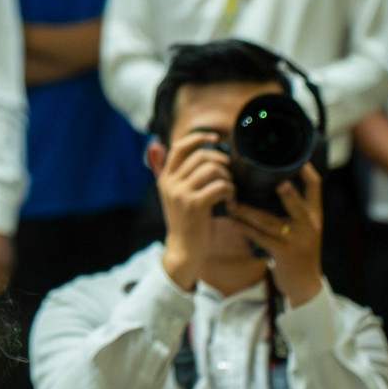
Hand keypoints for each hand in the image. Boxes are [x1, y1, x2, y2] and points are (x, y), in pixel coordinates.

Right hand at [157, 132, 234, 289]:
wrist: (183, 250)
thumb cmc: (185, 222)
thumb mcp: (174, 195)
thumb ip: (171, 172)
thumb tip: (157, 146)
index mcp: (165, 178)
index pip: (179, 147)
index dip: (198, 138)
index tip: (215, 139)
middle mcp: (171, 183)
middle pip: (201, 156)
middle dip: (221, 162)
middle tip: (228, 174)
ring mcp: (181, 194)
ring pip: (212, 170)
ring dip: (227, 178)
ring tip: (229, 190)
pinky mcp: (195, 205)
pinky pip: (220, 186)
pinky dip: (230, 191)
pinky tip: (230, 201)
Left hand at [226, 163, 323, 305]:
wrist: (304, 286)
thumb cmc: (299, 253)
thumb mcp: (305, 229)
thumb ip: (295, 210)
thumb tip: (275, 184)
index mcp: (315, 215)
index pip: (315, 187)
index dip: (307, 171)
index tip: (294, 158)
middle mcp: (309, 225)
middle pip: (296, 201)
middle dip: (282, 189)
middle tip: (259, 174)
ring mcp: (297, 240)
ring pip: (269, 220)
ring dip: (247, 210)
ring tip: (231, 200)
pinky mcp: (283, 253)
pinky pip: (259, 237)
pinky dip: (244, 228)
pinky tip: (232, 220)